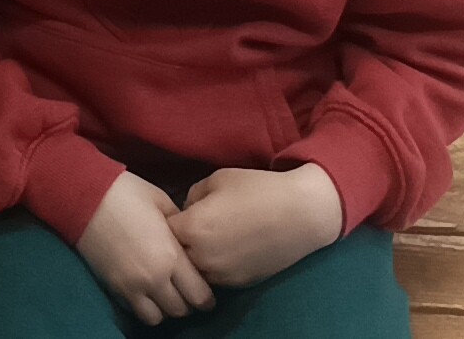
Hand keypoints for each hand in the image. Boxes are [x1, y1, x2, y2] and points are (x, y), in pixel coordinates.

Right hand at [78, 170, 215, 324]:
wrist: (86, 196)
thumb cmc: (128, 193)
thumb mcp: (163, 203)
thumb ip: (181, 227)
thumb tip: (188, 240)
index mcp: (171, 256)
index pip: (199, 295)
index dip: (207, 297)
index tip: (206, 290)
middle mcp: (154, 278)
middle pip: (181, 310)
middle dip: (188, 303)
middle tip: (188, 291)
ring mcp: (132, 286)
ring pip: (158, 318)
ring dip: (166, 308)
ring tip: (165, 293)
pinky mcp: (114, 288)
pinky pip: (136, 312)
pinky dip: (145, 307)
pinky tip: (146, 291)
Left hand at [170, 164, 343, 290]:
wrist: (300, 215)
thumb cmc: (258, 190)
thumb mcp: (218, 179)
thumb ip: (193, 195)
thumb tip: (187, 209)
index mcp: (192, 227)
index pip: (163, 230)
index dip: (168, 221)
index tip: (176, 214)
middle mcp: (201, 256)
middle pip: (175, 255)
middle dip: (178, 243)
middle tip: (192, 229)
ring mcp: (220, 274)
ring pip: (193, 271)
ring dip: (195, 258)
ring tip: (211, 241)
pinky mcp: (238, 284)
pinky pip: (214, 278)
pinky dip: (215, 267)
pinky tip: (228, 251)